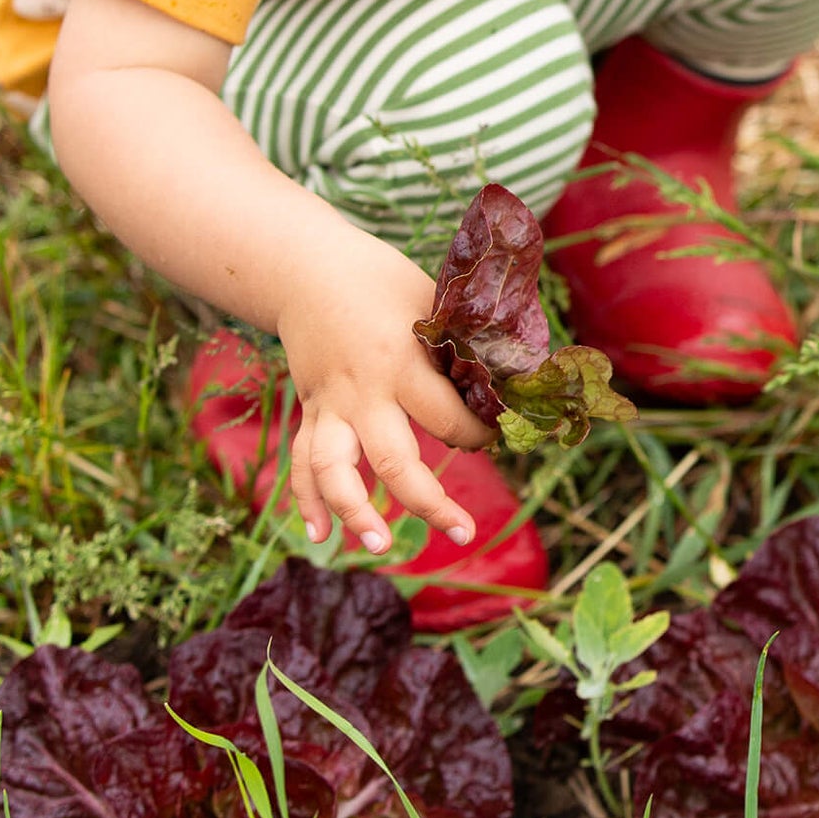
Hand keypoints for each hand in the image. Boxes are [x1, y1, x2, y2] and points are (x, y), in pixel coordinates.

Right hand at [275, 232, 495, 554]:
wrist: (309, 269)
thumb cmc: (383, 281)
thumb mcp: (430, 303)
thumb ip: (462, 343)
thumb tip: (516, 375)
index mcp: (401, 361)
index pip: (447, 416)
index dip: (480, 434)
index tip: (499, 436)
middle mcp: (363, 391)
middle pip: (392, 461)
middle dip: (429, 503)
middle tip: (463, 533)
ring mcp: (330, 405)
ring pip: (334, 471)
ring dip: (354, 513)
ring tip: (379, 548)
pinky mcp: (310, 411)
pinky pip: (301, 462)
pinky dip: (307, 501)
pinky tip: (319, 537)